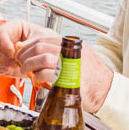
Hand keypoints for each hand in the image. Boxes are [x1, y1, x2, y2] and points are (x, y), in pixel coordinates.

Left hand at [0, 20, 114, 113]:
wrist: (106, 90)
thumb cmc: (92, 77)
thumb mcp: (78, 58)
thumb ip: (62, 54)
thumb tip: (41, 54)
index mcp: (71, 44)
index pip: (44, 39)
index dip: (29, 47)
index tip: (23, 54)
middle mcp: (71, 50)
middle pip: (40, 45)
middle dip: (26, 55)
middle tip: (22, 63)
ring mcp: (70, 62)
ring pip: (41, 56)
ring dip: (30, 65)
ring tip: (28, 72)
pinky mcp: (68, 77)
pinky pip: (46, 72)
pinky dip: (38, 76)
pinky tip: (38, 79)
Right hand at [0, 20, 59, 80]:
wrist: (42, 58)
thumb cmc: (42, 45)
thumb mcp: (41, 40)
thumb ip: (31, 43)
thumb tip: (20, 48)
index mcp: (12, 27)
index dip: (4, 43)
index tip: (12, 53)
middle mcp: (0, 37)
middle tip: (11, 63)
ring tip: (9, 68)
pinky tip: (5, 70)